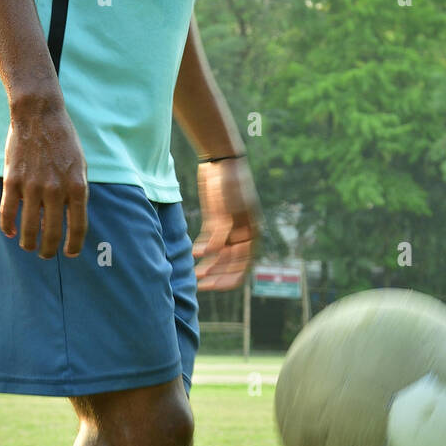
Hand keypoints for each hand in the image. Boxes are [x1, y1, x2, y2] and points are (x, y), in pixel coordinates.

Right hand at [0, 97, 87, 258]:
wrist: (38, 114)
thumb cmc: (63, 141)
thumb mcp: (80, 167)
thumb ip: (76, 194)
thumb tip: (68, 220)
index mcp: (77, 188)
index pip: (77, 228)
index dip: (74, 246)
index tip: (70, 254)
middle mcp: (56, 190)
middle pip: (52, 234)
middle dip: (49, 250)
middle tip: (46, 255)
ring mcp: (33, 186)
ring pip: (29, 228)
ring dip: (29, 243)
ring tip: (29, 246)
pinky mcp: (12, 180)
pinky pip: (8, 212)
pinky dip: (7, 226)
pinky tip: (10, 232)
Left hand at [192, 156, 259, 290]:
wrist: (221, 160)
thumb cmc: (230, 184)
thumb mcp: (228, 210)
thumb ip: (220, 234)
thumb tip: (208, 255)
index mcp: (252, 235)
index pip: (243, 266)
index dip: (228, 278)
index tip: (212, 285)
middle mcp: (242, 235)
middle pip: (230, 264)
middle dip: (216, 274)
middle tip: (199, 282)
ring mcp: (229, 228)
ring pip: (219, 255)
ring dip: (208, 265)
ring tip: (195, 273)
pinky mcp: (216, 221)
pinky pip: (210, 242)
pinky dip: (202, 250)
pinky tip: (193, 254)